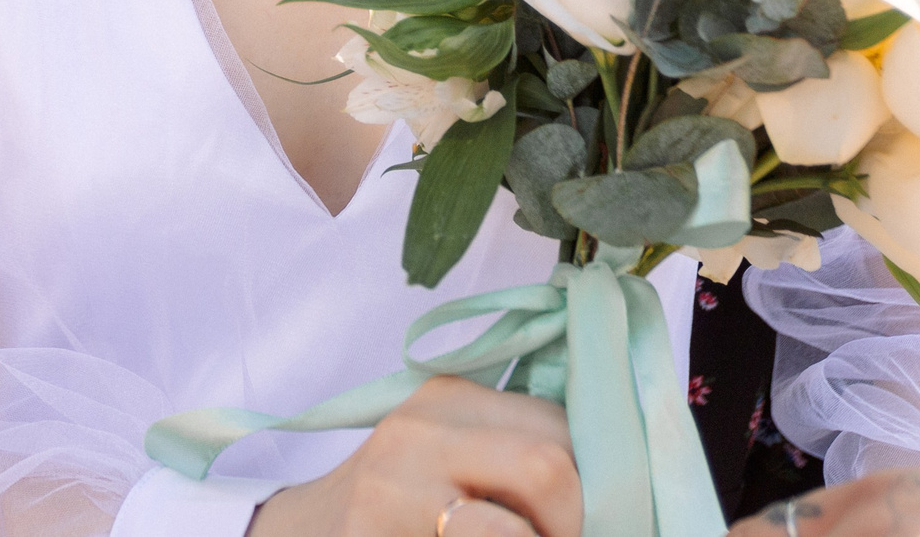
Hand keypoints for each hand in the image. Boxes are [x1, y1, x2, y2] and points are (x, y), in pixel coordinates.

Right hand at [250, 377, 580, 536]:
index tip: (573, 520)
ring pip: (517, 530)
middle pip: (551, 469)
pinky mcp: (375, 534)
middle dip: (572, 526)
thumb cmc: (397, 505)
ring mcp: (393, 489)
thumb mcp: (450, 456)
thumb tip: (617, 488)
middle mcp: (420, 430)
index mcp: (450, 397)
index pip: (563, 428)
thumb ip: (512, 454)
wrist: (301, 536)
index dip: (595, 487)